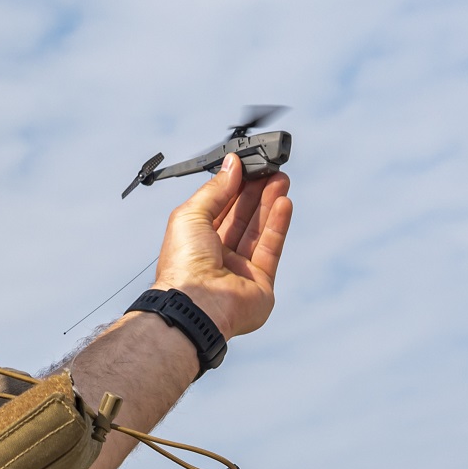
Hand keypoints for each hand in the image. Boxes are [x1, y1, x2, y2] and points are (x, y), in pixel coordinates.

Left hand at [151, 153, 292, 338]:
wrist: (196, 303)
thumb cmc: (184, 262)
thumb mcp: (191, 214)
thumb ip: (215, 189)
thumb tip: (232, 165)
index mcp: (195, 240)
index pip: (219, 208)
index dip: (234, 187)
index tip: (248, 167)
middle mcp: (217, 255)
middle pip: (241, 217)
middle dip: (256, 192)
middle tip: (270, 170)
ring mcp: (239, 270)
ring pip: (258, 231)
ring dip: (270, 204)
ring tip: (282, 180)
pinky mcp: (261, 284)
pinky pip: (271, 249)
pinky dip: (278, 225)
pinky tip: (284, 203)